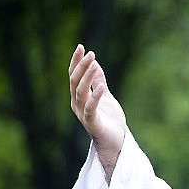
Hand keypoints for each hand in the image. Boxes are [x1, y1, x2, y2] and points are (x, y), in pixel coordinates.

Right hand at [69, 44, 126, 176]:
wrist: (115, 142)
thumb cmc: (109, 119)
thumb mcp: (104, 96)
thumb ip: (99, 82)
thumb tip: (95, 64)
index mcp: (79, 97)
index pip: (74, 76)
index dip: (76, 62)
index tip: (81, 47)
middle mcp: (77, 104)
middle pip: (75, 81)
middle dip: (81, 66)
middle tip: (89, 52)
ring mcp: (83, 114)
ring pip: (80, 92)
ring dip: (87, 76)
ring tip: (93, 63)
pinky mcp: (92, 122)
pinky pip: (91, 108)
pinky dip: (95, 96)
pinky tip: (102, 87)